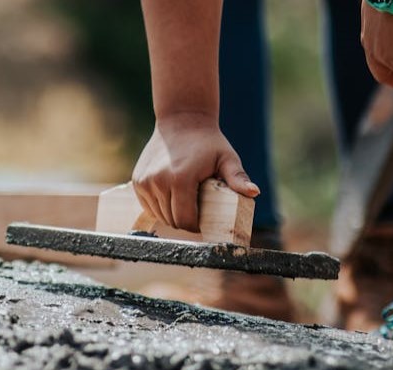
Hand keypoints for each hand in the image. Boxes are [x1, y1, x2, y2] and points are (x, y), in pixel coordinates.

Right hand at [132, 113, 257, 232]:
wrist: (181, 120)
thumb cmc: (208, 142)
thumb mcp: (227, 159)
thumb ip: (238, 178)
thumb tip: (254, 192)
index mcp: (181, 179)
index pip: (185, 220)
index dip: (196, 226)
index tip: (204, 221)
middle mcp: (159, 182)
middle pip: (172, 220)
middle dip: (185, 221)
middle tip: (196, 212)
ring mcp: (145, 182)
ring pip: (159, 215)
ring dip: (171, 215)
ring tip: (184, 202)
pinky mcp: (138, 181)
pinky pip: (149, 206)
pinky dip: (159, 207)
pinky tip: (171, 196)